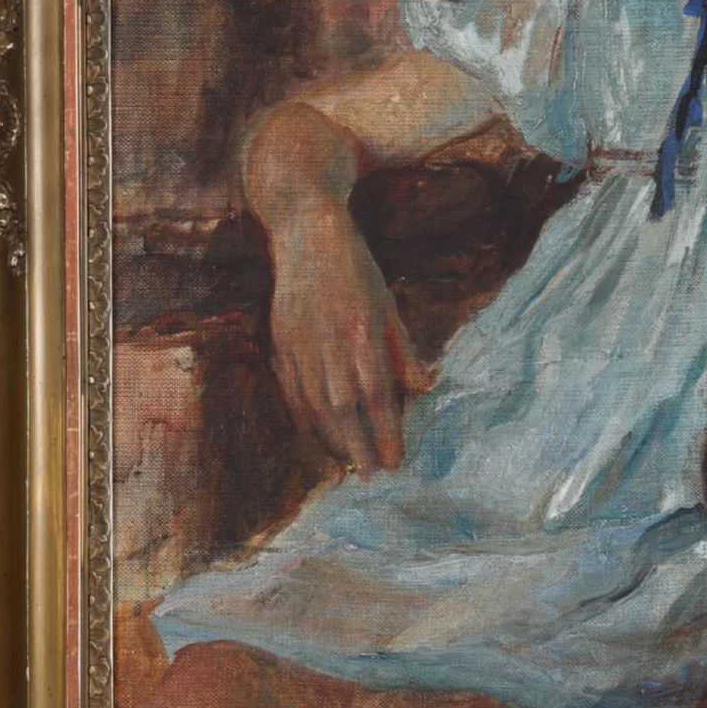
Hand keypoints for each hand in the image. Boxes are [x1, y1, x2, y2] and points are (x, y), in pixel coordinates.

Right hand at [268, 202, 431, 476]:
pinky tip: (315, 432)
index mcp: (363, 330)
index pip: (376, 395)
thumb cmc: (355, 267)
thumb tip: (425, 386)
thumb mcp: (387, 303)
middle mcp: (330, 341)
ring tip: (349, 458)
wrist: (306, 233)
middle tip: (372, 474)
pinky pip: (290, 387)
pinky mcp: (281, 339)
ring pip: (315, 402)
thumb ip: (403, 348)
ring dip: (333, 435)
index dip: (386, 431)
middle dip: (359, 445)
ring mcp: (301, 342)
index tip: (395, 460)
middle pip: (344, 407)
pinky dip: (303, 413)